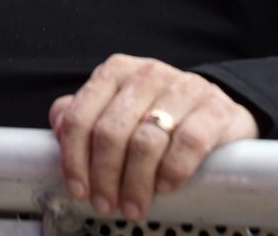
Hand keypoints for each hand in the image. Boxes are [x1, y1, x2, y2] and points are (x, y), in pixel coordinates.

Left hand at [49, 54, 258, 220]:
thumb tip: (59, 127)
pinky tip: (166, 187)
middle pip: (110, 132)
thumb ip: (85, 114)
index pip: (79, 116)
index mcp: (115, 72)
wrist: (218, 109)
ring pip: (145, 141)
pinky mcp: (214, 108)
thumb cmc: (159, 114)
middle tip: (106, 204)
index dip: (73, 159)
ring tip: (134, 206)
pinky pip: (187, 143)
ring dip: (135, 183)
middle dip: (104, 177)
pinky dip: (172, 172)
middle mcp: (147, 73)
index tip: (78, 189)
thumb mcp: (119, 108)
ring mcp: (183, 87)